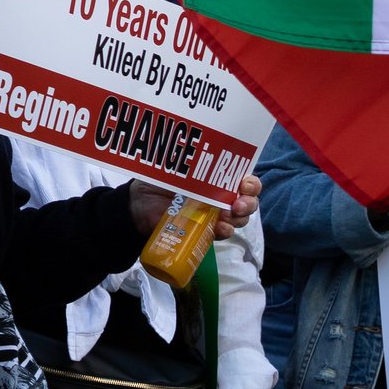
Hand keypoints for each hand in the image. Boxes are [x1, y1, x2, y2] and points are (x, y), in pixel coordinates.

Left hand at [128, 174, 258, 241]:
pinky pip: (220, 233)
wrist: (138, 206)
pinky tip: (220, 228)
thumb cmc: (157, 182)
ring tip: (227, 216)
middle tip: (238, 204)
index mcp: (218, 180)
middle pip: (248, 202)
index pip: (245, 181)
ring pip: (239, 219)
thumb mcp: (173, 169)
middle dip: (248, 203)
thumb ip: (187, 164)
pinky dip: (224, 231)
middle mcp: (221, 198)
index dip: (251, 184)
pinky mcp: (204, 231)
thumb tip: (195, 155)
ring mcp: (214, 216)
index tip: (244, 185)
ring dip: (238, 218)